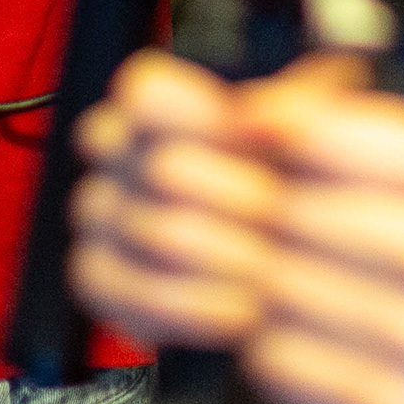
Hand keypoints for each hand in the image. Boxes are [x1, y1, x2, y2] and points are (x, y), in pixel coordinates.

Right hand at [72, 51, 289, 351]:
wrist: (282, 245)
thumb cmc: (285, 169)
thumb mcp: (304, 122)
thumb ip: (291, 109)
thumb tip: (268, 120)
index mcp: (152, 103)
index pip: (146, 93)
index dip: (208, 120)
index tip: (263, 141)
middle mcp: (114, 156)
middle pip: (159, 169)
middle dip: (235, 198)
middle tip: (282, 216)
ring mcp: (99, 219)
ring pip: (145, 235)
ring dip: (221, 259)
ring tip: (270, 270)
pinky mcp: (99, 282)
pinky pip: (125, 297)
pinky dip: (189, 309)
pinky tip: (238, 310)